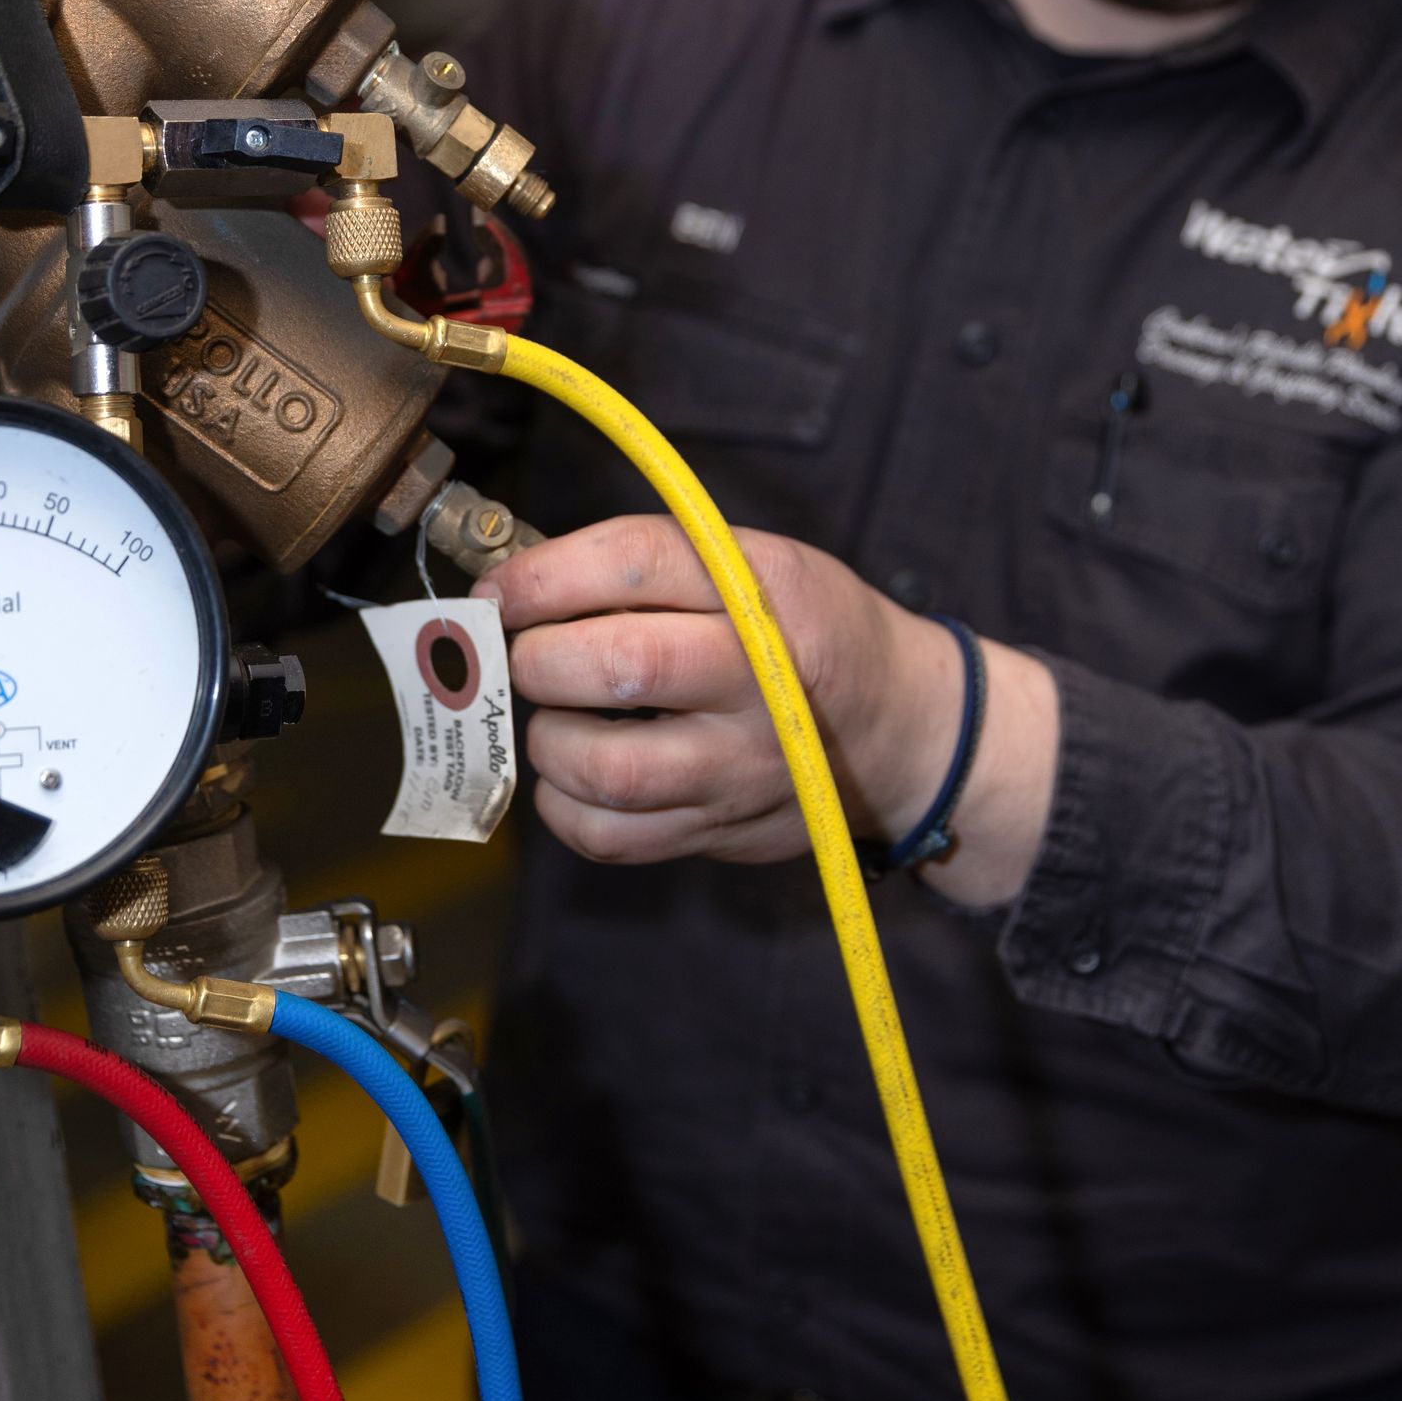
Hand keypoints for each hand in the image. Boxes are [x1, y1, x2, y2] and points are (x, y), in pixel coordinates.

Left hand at [474, 515, 1058, 900]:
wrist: (900, 728)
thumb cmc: (804, 631)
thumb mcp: (756, 564)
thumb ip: (649, 565)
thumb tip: (513, 584)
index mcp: (764, 594)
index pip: (637, 564)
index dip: (545, 575)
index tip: (501, 590)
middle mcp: (758, 683)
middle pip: (617, 665)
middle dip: (539, 656)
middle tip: (530, 654)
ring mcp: (742, 768)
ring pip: (606, 767)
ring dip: (549, 737)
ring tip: (557, 715)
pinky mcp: (724, 832)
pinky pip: (611, 836)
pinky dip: (565, 805)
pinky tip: (575, 772)